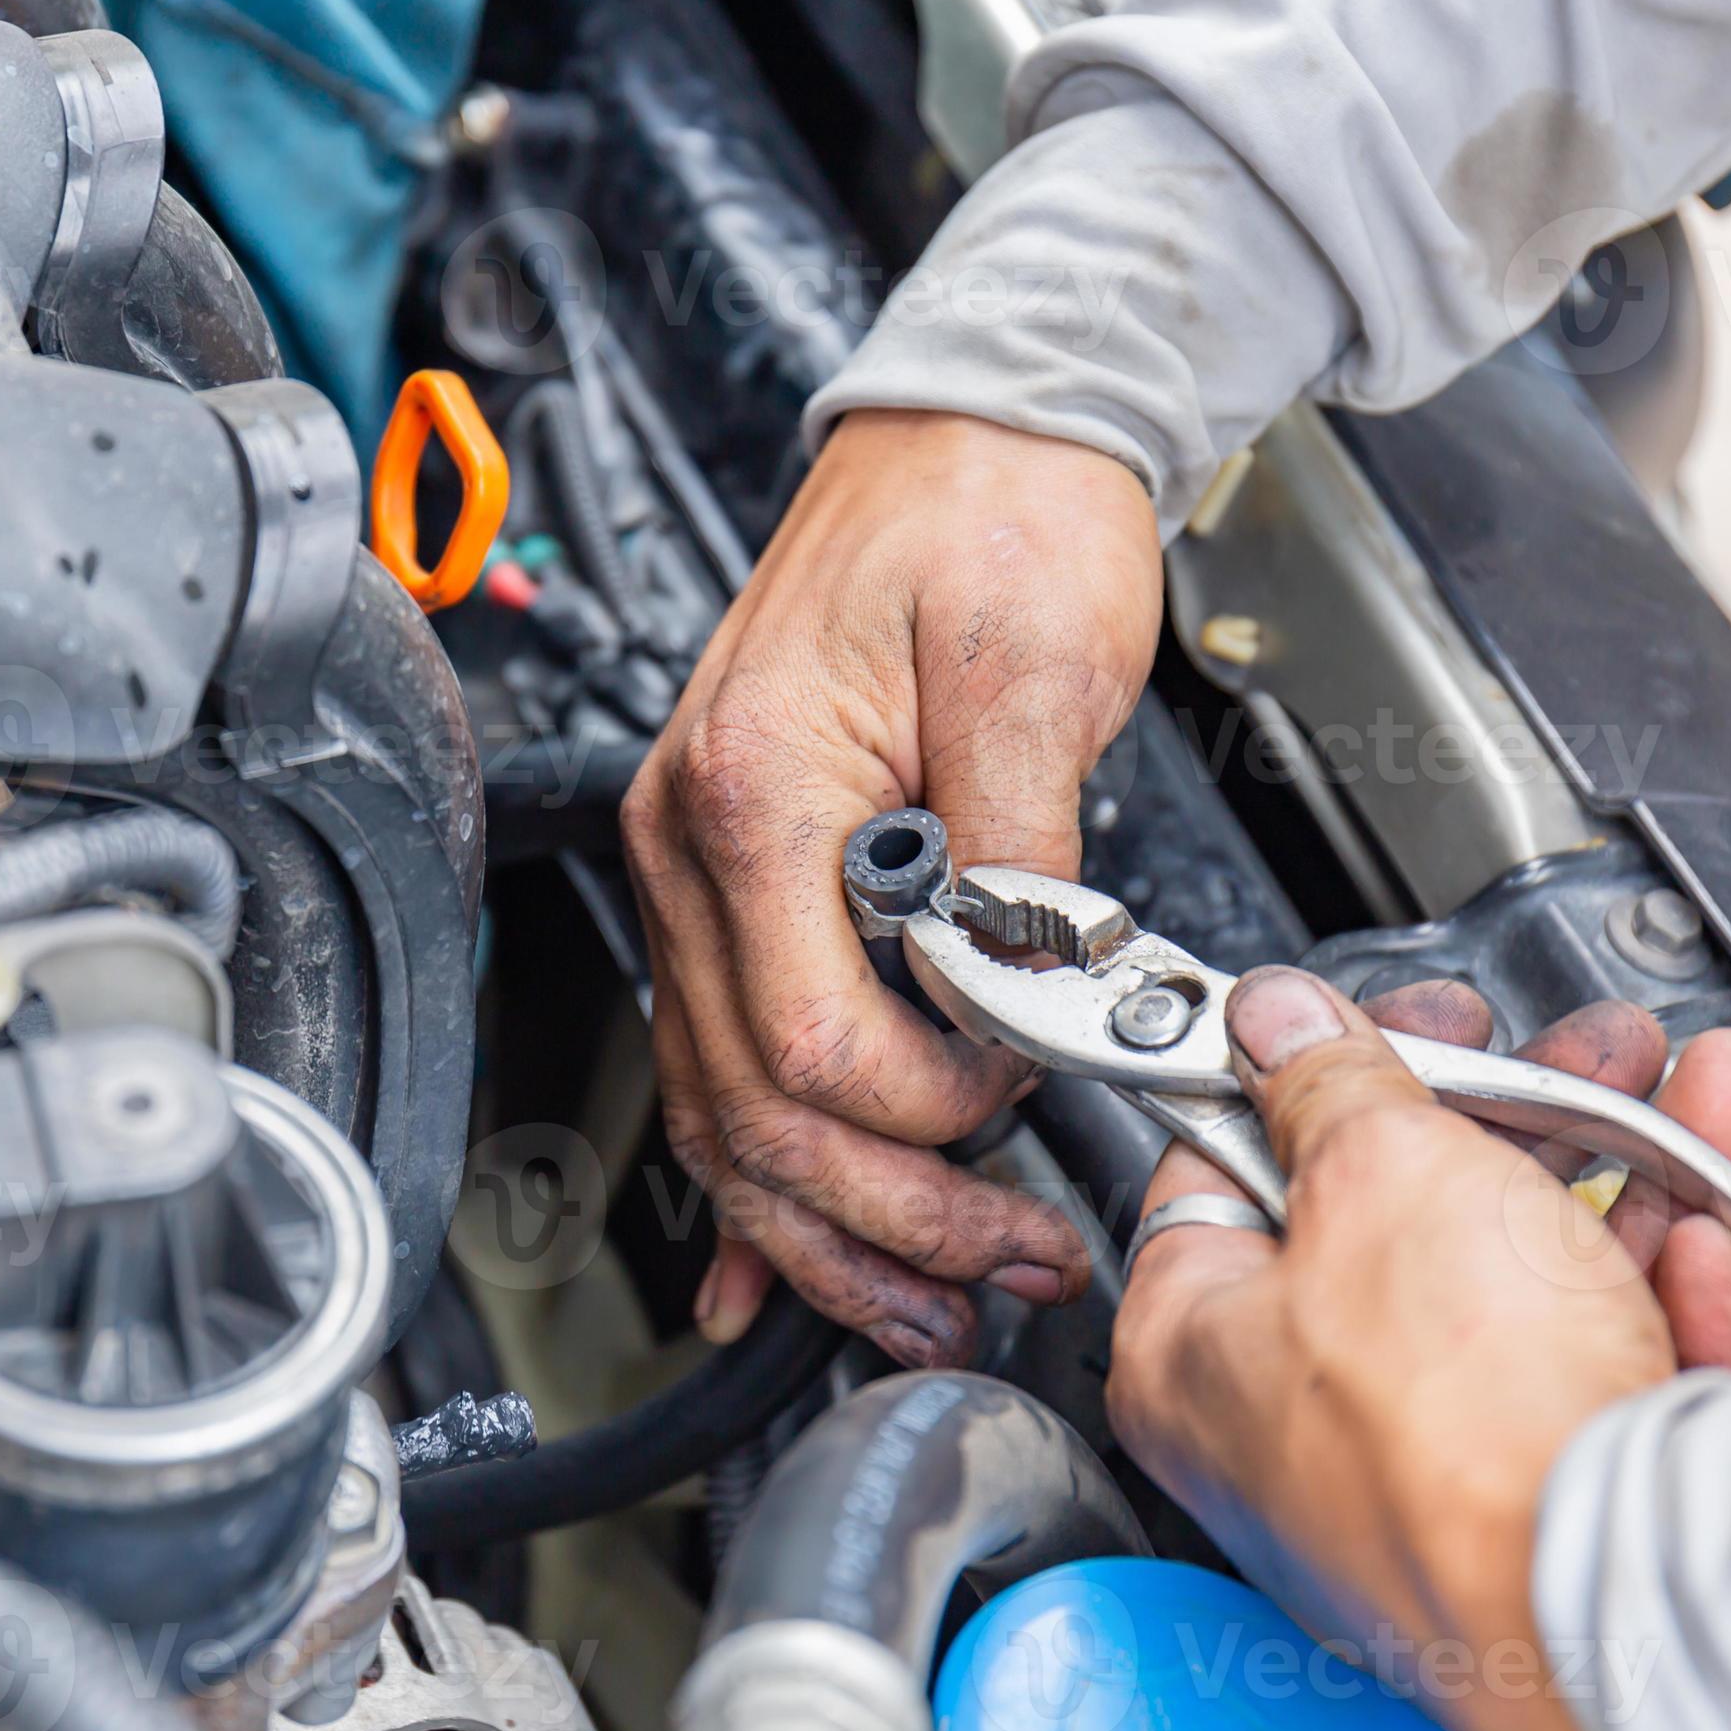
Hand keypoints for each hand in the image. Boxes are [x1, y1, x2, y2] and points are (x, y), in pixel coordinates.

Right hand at [621, 408, 1163, 1368]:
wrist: (973, 430)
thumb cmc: (996, 512)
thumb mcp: (1034, 674)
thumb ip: (1021, 864)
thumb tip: (1027, 1004)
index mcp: (755, 791)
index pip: (818, 1041)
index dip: (934, 1115)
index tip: (1031, 1104)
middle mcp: (697, 839)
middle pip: (756, 1108)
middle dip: (887, 1219)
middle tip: (1007, 1271)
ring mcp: (703, 863)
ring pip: (726, 1110)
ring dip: (827, 1226)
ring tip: (926, 1301)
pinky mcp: (740, 874)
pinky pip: (722, 1056)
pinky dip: (756, 1172)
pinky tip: (770, 1269)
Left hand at [1109, 969, 1730, 1730]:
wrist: (1633, 1603)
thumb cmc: (1467, 1425)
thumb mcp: (1381, 1172)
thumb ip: (1331, 1080)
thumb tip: (1281, 1021)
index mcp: (1196, 1355)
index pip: (1224, 1173)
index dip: (1308, 1074)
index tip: (1381, 1025)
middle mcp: (1299, 1438)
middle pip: (1396, 1227)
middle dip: (1509, 1116)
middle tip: (1565, 1053)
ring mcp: (1435, 1486)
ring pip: (1527, 1293)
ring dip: (1624, 1174)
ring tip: (1690, 1093)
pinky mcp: (1560, 1525)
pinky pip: (1613, 1384)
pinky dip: (1671, 1298)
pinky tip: (1715, 1236)